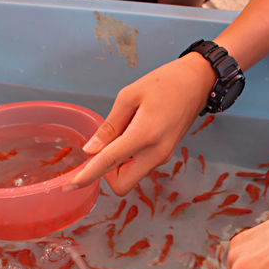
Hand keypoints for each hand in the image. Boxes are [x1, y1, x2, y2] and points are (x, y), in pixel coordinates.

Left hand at [66, 53, 214, 194]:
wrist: (198, 83)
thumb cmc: (165, 83)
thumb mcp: (130, 96)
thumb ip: (109, 126)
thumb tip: (90, 151)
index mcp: (145, 135)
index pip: (108, 163)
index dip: (86, 176)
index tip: (70, 185)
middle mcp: (155, 154)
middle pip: (121, 185)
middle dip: (106, 173)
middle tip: (105, 145)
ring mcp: (162, 158)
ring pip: (130, 177)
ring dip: (118, 164)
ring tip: (125, 129)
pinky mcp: (164, 156)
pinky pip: (139, 167)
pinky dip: (128, 159)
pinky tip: (132, 133)